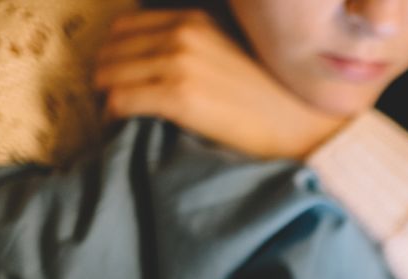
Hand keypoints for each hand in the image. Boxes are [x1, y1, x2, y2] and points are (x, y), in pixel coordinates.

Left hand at [94, 10, 343, 159]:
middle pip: (110, 50)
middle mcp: (184, 33)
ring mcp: (180, 63)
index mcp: (195, 19)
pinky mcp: (180, 97)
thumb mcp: (232, 51)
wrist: (303, 126)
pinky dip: (112, 117)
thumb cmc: (272, 98)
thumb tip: (157, 59)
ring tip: (114, 118)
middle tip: (110, 101)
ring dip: (104, 98)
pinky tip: (120, 128)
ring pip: (108, 75)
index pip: (125, 27)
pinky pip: (120, 102)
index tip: (116, 77)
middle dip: (104, 77)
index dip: (113, 54)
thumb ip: (196, 45)